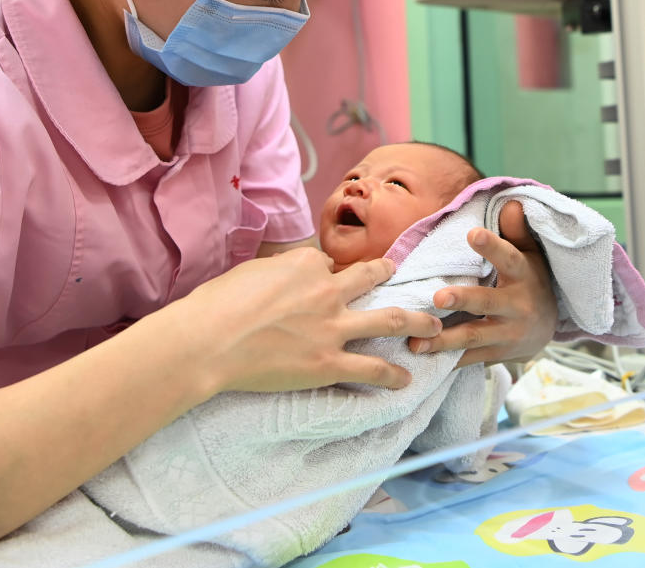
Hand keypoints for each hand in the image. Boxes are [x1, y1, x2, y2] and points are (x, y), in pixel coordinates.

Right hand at [181, 247, 443, 393]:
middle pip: (371, 277)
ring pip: (391, 319)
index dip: (327, 273)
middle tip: (402, 275)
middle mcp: (328, 290)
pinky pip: (372, 369)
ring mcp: (333, 327)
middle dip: (389, 274)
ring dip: (418, 320)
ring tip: (435, 325)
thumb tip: (287, 275)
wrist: (209, 340)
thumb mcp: (250, 271)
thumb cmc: (217, 304)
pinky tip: (406, 380)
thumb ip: (278, 271)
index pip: (328, 265)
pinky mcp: (329, 363)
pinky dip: (393, 375)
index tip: (327, 280)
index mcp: (306, 264)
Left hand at [408, 200, 555, 365]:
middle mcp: (517, 306)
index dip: (493, 246)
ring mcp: (507, 334)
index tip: (472, 233)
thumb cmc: (529, 281)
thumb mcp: (530, 255)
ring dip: (444, 340)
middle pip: (488, 303)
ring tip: (415, 341)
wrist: (545, 330)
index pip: (510, 258)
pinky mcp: (496, 354)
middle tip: (438, 297)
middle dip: (463, 300)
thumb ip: (517, 232)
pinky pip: (469, 358)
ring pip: (474, 336)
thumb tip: (510, 203)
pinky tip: (421, 359)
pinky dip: (446, 360)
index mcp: (523, 276)